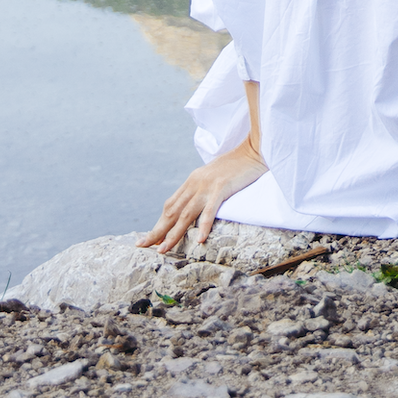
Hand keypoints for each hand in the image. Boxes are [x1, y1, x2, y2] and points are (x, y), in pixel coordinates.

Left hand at [139, 130, 265, 259]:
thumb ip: (202, 190)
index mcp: (192, 181)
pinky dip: (204, 225)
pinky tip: (200, 239)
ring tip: (163, 249)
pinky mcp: (222, 187)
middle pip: (172, 211)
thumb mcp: (213, 178)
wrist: (253, 148)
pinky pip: (210, 210)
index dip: (159, 223)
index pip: (170, 206)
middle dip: (157, 230)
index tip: (150, 238)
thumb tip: (193, 208)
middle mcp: (195, 183)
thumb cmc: (236, 166)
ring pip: (185, 214)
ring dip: (173, 233)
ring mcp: (207, 185)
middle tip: (143, 246)